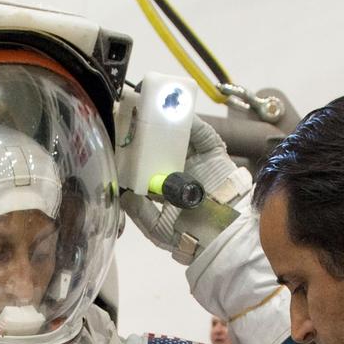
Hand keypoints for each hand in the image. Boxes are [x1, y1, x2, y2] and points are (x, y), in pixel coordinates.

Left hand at [121, 118, 250, 257]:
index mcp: (164, 186)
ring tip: (152, 108)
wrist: (222, 233)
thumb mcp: (156, 228)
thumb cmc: (190, 235)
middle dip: (149, 133)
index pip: (146, 165)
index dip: (134, 155)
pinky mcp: (213, 152)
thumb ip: (139, 212)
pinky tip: (176, 111)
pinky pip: (201, 133)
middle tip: (133, 119)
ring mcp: (197, 159)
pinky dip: (191, 122)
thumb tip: (124, 193)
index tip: (120, 143)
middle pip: (162, 145)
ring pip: (180, 136)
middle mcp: (179, 169)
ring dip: (168, 122)